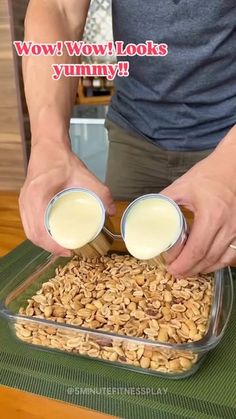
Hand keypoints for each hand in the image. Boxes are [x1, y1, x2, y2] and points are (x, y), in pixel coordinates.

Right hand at [19, 138, 114, 254]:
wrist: (48, 146)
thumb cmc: (62, 160)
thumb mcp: (84, 175)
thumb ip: (101, 192)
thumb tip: (113, 211)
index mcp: (37, 196)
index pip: (40, 230)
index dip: (53, 245)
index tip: (69, 250)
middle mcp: (26, 201)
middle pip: (33, 235)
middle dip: (50, 248)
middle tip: (69, 251)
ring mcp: (23, 202)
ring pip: (30, 231)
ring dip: (44, 242)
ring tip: (62, 246)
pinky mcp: (25, 202)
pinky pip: (29, 224)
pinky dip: (39, 234)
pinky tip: (52, 236)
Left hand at [161, 129, 235, 274]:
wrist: (235, 165)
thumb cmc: (209, 173)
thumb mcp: (182, 185)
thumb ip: (164, 201)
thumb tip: (147, 216)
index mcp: (212, 215)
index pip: (197, 250)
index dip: (183, 264)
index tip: (170, 267)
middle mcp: (228, 226)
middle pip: (208, 259)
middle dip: (190, 270)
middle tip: (175, 272)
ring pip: (221, 260)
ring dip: (203, 269)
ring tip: (188, 270)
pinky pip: (231, 254)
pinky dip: (217, 262)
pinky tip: (206, 263)